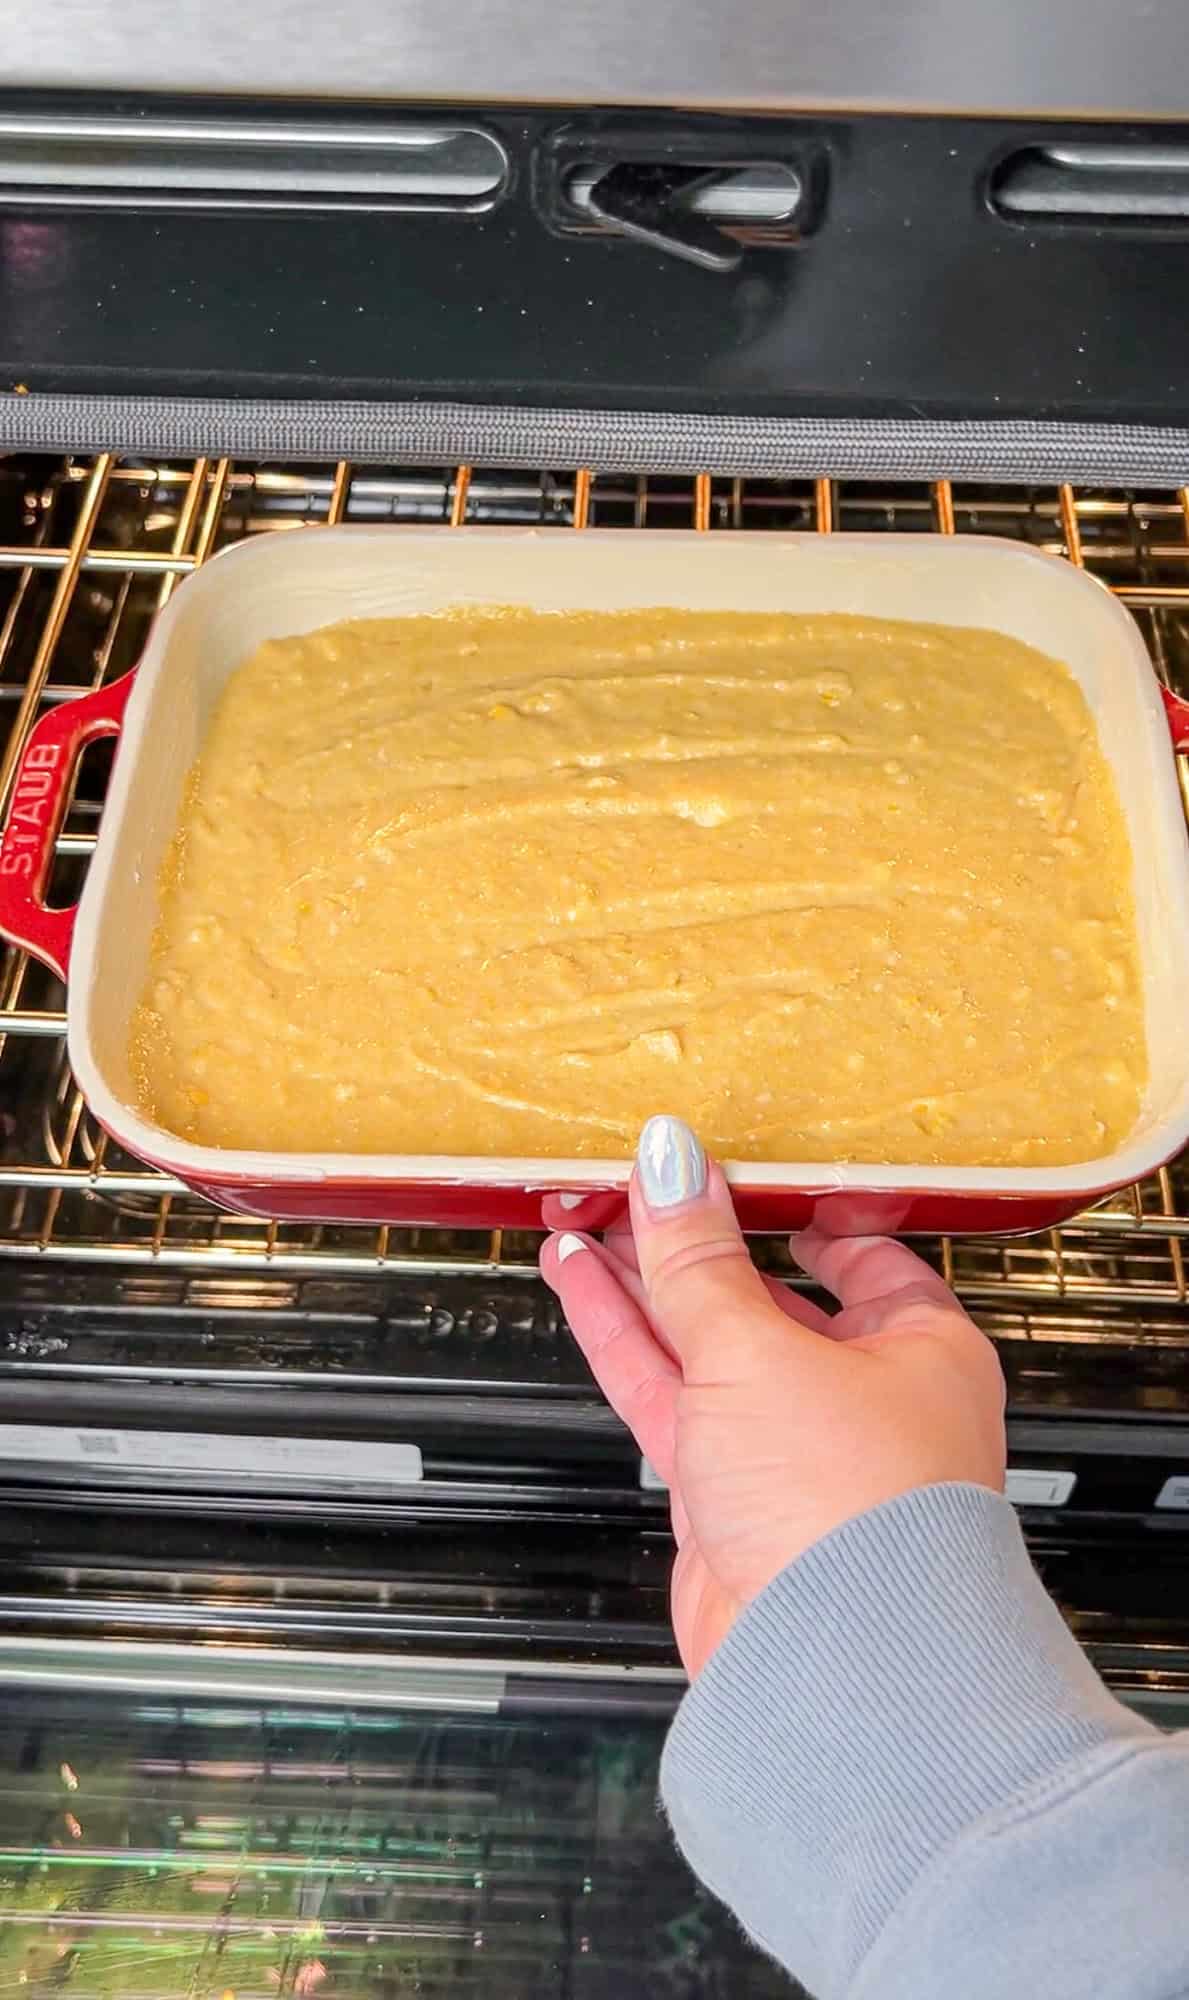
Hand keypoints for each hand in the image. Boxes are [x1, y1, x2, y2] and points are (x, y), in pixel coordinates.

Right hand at [541, 1116, 1005, 1677]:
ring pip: (704, 1344)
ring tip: (583, 1219)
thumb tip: (672, 1161)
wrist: (831, 1666)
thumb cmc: (854, 1515)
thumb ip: (698, 1257)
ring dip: (641, 1284)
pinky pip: (670, 1395)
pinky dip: (623, 1339)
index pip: (850, 1251)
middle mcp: (861, 1398)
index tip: (722, 1164)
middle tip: (631, 1185)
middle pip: (765, 1295)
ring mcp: (791, 1449)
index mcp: (920, 1348)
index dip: (780, 1205)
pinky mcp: (730, 1496)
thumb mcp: (759, 1349)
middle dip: (694, 1244)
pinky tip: (582, 1285)